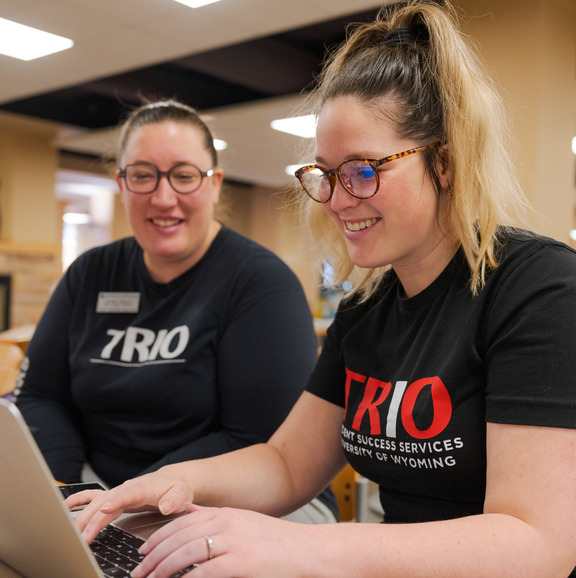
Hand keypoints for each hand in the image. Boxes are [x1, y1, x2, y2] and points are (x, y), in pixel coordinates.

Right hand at [67, 472, 194, 542]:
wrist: (170, 483)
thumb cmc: (175, 489)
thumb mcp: (182, 494)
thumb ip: (176, 499)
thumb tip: (166, 506)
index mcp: (141, 487)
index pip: (127, 494)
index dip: (115, 501)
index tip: (105, 509)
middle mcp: (125, 489)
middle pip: (105, 503)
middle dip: (94, 519)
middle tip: (83, 537)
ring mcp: (117, 493)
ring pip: (95, 504)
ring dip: (83, 518)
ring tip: (73, 535)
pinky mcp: (112, 497)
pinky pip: (91, 497)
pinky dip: (77, 500)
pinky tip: (65, 507)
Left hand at [131, 503, 320, 577]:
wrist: (306, 549)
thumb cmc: (276, 541)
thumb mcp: (242, 522)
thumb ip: (215, 520)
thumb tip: (190, 515)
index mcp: (225, 514)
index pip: (182, 522)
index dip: (158, 536)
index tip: (142, 551)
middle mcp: (226, 523)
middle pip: (179, 536)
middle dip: (153, 555)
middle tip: (138, 572)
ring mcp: (233, 541)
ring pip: (187, 552)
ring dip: (163, 569)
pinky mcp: (241, 561)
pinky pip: (205, 570)